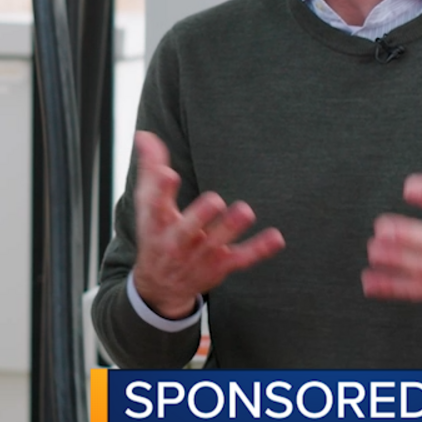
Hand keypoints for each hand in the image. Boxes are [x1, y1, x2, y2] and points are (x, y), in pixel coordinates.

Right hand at [130, 131, 284, 318]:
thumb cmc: (156, 233)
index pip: (155, 205)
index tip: (168, 174)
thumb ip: (150, 167)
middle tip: (214, 200)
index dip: (161, 190)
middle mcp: (177, 241)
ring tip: (245, 211)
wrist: (160, 286)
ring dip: (231, 228)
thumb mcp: (147, 204)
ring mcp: (200, 255)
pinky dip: (259, 249)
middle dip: (199, 217)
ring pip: (217, 242)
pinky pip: (242, 258)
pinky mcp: (220, 265)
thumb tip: (144, 135)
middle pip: (187, 229)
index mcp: (157, 222)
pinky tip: (276, 237)